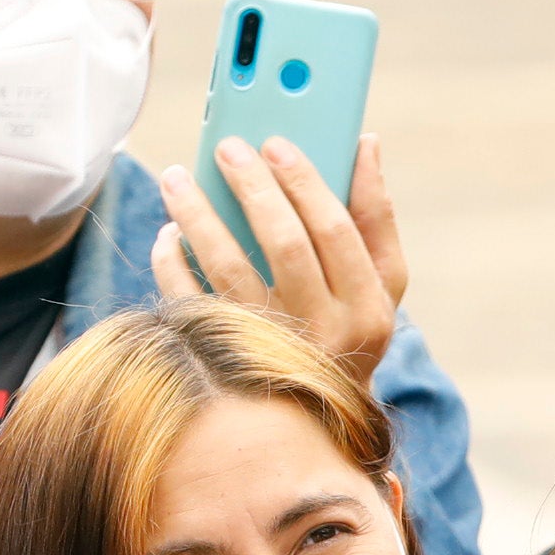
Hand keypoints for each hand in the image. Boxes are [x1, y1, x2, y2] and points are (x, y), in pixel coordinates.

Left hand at [157, 135, 407, 379]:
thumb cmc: (352, 324)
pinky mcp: (227, 357)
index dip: (304, 182)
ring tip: (176, 177)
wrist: (320, 412)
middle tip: (226, 148)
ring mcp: (271, 348)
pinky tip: (170, 233)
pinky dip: (172, 262)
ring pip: (226, 268)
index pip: (334, 230)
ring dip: (197, 216)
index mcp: (367, 307)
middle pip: (283, 244)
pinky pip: (189, 301)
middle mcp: (324, 332)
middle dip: (251, 187)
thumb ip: (377, 216)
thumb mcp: (384, 282)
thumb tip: (365, 142)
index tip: (275, 144)